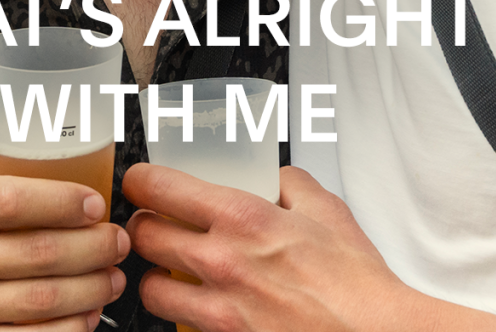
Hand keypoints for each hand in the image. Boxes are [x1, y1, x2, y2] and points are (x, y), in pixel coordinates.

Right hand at [0, 175, 127, 330]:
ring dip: (93, 289)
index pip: (13, 201)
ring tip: (113, 277)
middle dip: (94, 248)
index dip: (63, 202)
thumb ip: (4, 189)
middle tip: (119, 242)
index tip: (97, 206)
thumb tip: (76, 172)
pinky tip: (89, 314)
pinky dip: (72, 328)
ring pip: (45, 301)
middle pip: (40, 254)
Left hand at [124, 165, 495, 331]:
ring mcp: (219, 310)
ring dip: (155, 275)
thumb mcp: (325, 209)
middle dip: (143, 226)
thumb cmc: (355, 282)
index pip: (159, 188)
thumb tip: (276, 177)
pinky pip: (181, 328)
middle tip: (154, 222)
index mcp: (240, 218)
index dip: (139, 181)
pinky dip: (183, 318)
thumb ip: (291, 184)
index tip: (140, 181)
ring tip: (171, 270)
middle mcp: (220, 263)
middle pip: (143, 236)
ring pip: (150, 289)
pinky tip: (199, 308)